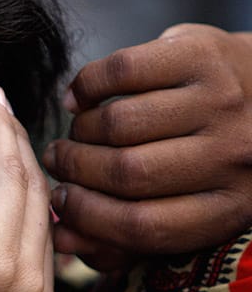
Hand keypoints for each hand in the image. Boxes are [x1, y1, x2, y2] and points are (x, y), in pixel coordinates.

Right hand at [43, 24, 251, 268]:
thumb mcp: (181, 206)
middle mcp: (234, 156)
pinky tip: (81, 98)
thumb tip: (63, 238)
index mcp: (231, 207)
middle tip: (58, 161)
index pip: (144, 225)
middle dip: (75, 169)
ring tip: (76, 133)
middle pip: (127, 172)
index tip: (60, 202)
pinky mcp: (203, 54)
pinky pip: (122, 71)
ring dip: (80, 131)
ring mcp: (222, 101)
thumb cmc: (208, 161)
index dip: (88, 217)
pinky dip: (87, 84)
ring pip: (119, 123)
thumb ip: (123, 236)